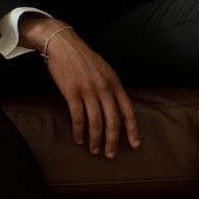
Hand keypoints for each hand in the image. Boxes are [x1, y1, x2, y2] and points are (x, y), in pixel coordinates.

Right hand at [23, 17, 141, 157]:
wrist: (63, 44)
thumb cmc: (83, 58)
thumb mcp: (105, 70)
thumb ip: (111, 88)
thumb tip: (116, 109)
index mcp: (115, 83)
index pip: (128, 111)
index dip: (133, 130)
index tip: (135, 144)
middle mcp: (104, 88)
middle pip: (112, 121)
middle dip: (113, 141)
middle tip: (110, 154)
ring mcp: (88, 90)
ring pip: (95, 122)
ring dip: (95, 139)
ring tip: (94, 149)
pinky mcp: (71, 91)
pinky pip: (77, 117)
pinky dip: (79, 130)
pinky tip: (79, 138)